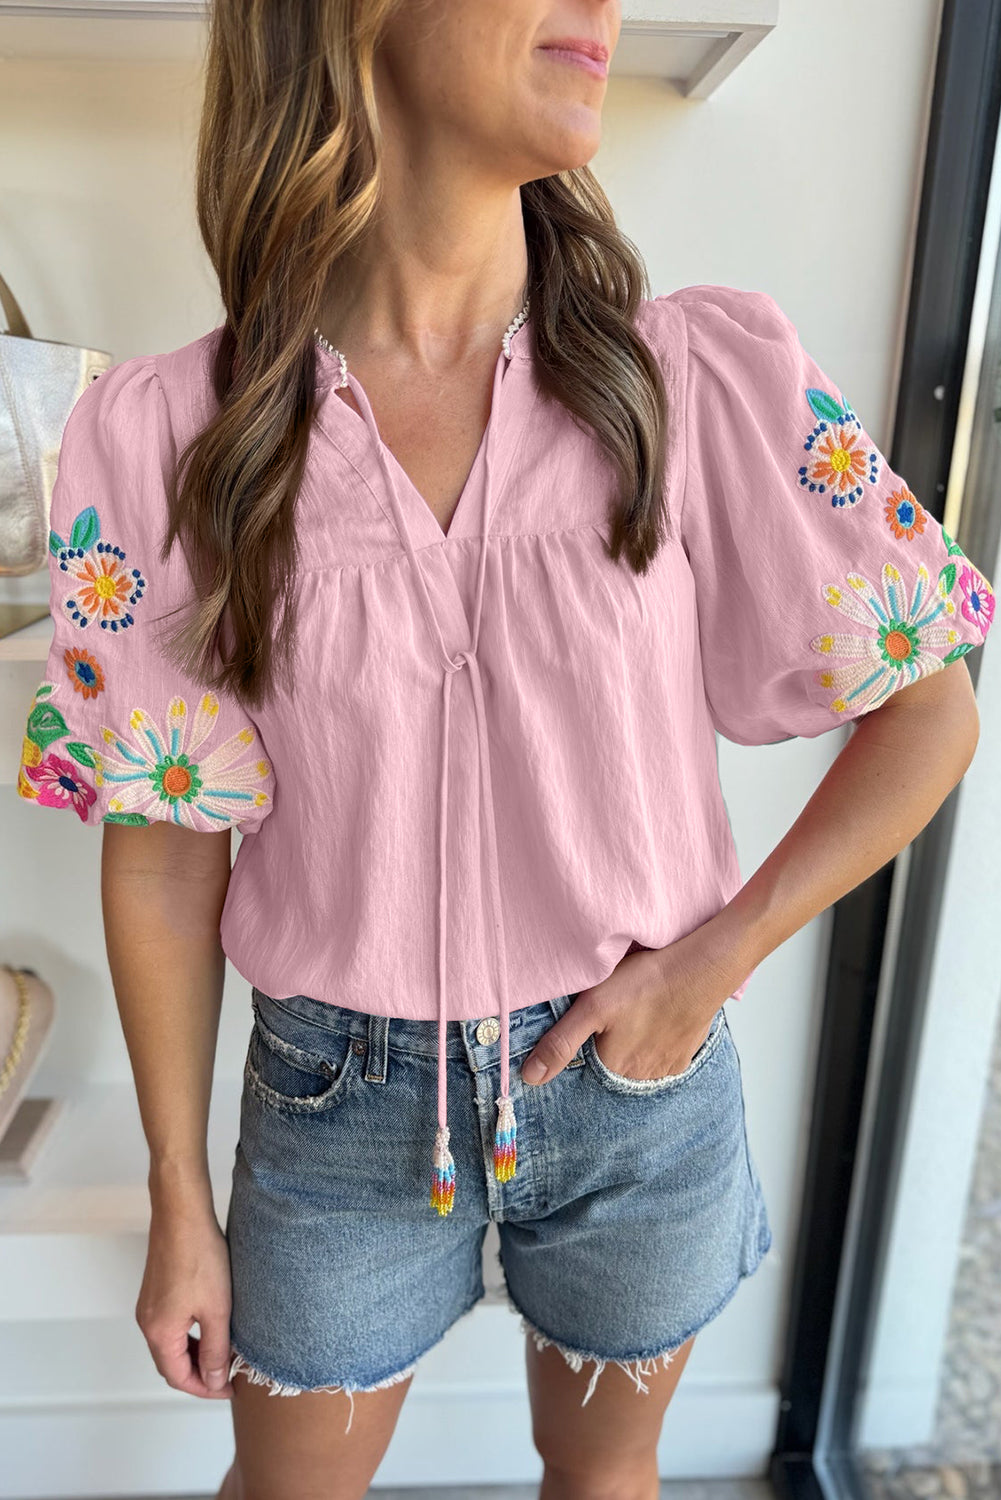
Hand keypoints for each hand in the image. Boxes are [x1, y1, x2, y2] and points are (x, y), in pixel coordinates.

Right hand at [136, 1193, 234, 1399]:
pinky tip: (210, 1327)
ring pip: (170, 1345)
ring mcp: (149, 1306)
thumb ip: (216, 1350)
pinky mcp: (156, 1292)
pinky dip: (189, 1336)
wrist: (183, 1215)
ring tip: (224, 1353)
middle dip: (199, 1374)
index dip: (205, 1389)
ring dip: (195, 1354)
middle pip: (171, 1364)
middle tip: (228, 1375)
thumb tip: (215, 1381)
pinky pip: (169, 1326)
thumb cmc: (200, 1257)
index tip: (228, 1389)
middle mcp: (147, 1322)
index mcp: (159, 1333)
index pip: (178, 1377)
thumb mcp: (217, 1310)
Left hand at [520, 929, 739, 1085]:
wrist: (701, 970)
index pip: (586, 1070)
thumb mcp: (592, 1006)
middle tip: (613, 1018)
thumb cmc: (644, 982)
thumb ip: (560, 1043)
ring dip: (632, 1048)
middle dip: (607, 1049)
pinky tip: (654, 1021)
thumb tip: (530, 1078)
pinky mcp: (685, 1055)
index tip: (590, 1028)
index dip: (583, 1050)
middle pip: (613, 1068)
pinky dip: (655, 1043)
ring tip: (632, 1018)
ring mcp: (666, 1068)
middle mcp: (640, 1077)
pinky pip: (662, 1057)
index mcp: (613, 1068)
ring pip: (638, 1064)